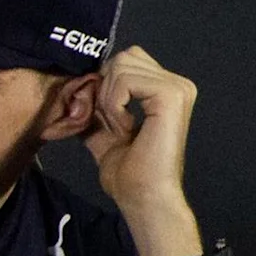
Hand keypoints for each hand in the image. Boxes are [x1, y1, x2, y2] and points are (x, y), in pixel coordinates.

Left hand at [82, 46, 200, 250]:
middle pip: (121, 59)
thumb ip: (94, 102)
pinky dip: (113, 105)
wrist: (143, 197)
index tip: (106, 120)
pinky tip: (125, 128)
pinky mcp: (171, 95)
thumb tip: (78, 82)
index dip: (103, 85)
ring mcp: (178, 88)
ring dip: (108, 100)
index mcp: (165, 88)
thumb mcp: (102, 128)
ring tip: (120, 128)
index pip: (123, 60)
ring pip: (120, 67)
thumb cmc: (128, 170)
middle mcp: (177, 83)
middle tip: (113, 124)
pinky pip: (124, 81)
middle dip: (104, 91)